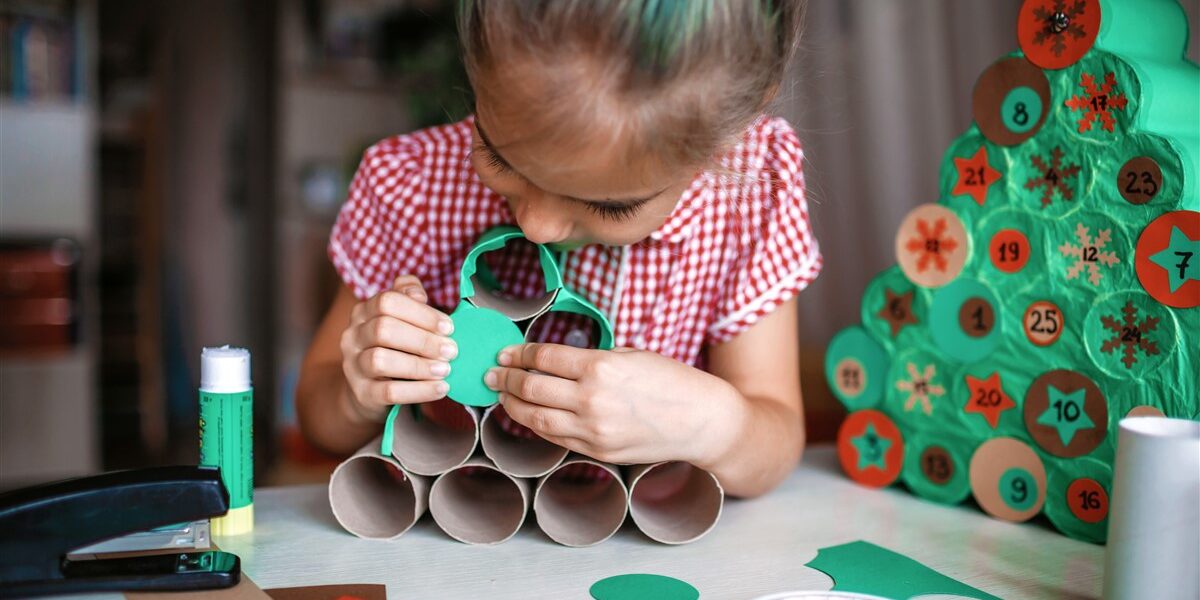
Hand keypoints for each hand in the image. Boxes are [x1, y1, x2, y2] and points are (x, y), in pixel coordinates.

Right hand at [339, 275, 457, 421]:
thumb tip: (418, 294)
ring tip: (445, 369)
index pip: (387, 301)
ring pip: (380, 360)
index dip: (421, 313)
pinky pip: (388, 392)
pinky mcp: (362, 393)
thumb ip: (409, 298)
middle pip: (383, 329)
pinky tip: (440, 388)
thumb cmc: (395, 347)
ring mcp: (353, 365)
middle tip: (451, 350)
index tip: (448, 327)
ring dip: (419, 366)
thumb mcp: (402, 319)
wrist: (370, 389)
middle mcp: (353, 335)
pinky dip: (418, 391)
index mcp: (364, 311)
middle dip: (423, 340)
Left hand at [484, 344, 740, 464]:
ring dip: (511, 404)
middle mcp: (591, 400)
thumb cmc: (672, 382)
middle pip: (531, 387)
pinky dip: (536, 424)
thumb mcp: (631, 355)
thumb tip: (555, 359)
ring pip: (535, 417)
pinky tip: (528, 414)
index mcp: (600, 367)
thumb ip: (592, 358)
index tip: (507, 351)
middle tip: (492, 372)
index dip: (520, 353)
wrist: (702, 422)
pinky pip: (555, 436)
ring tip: (502, 394)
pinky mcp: (597, 451)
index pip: (544, 357)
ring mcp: (592, 430)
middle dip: (505, 378)